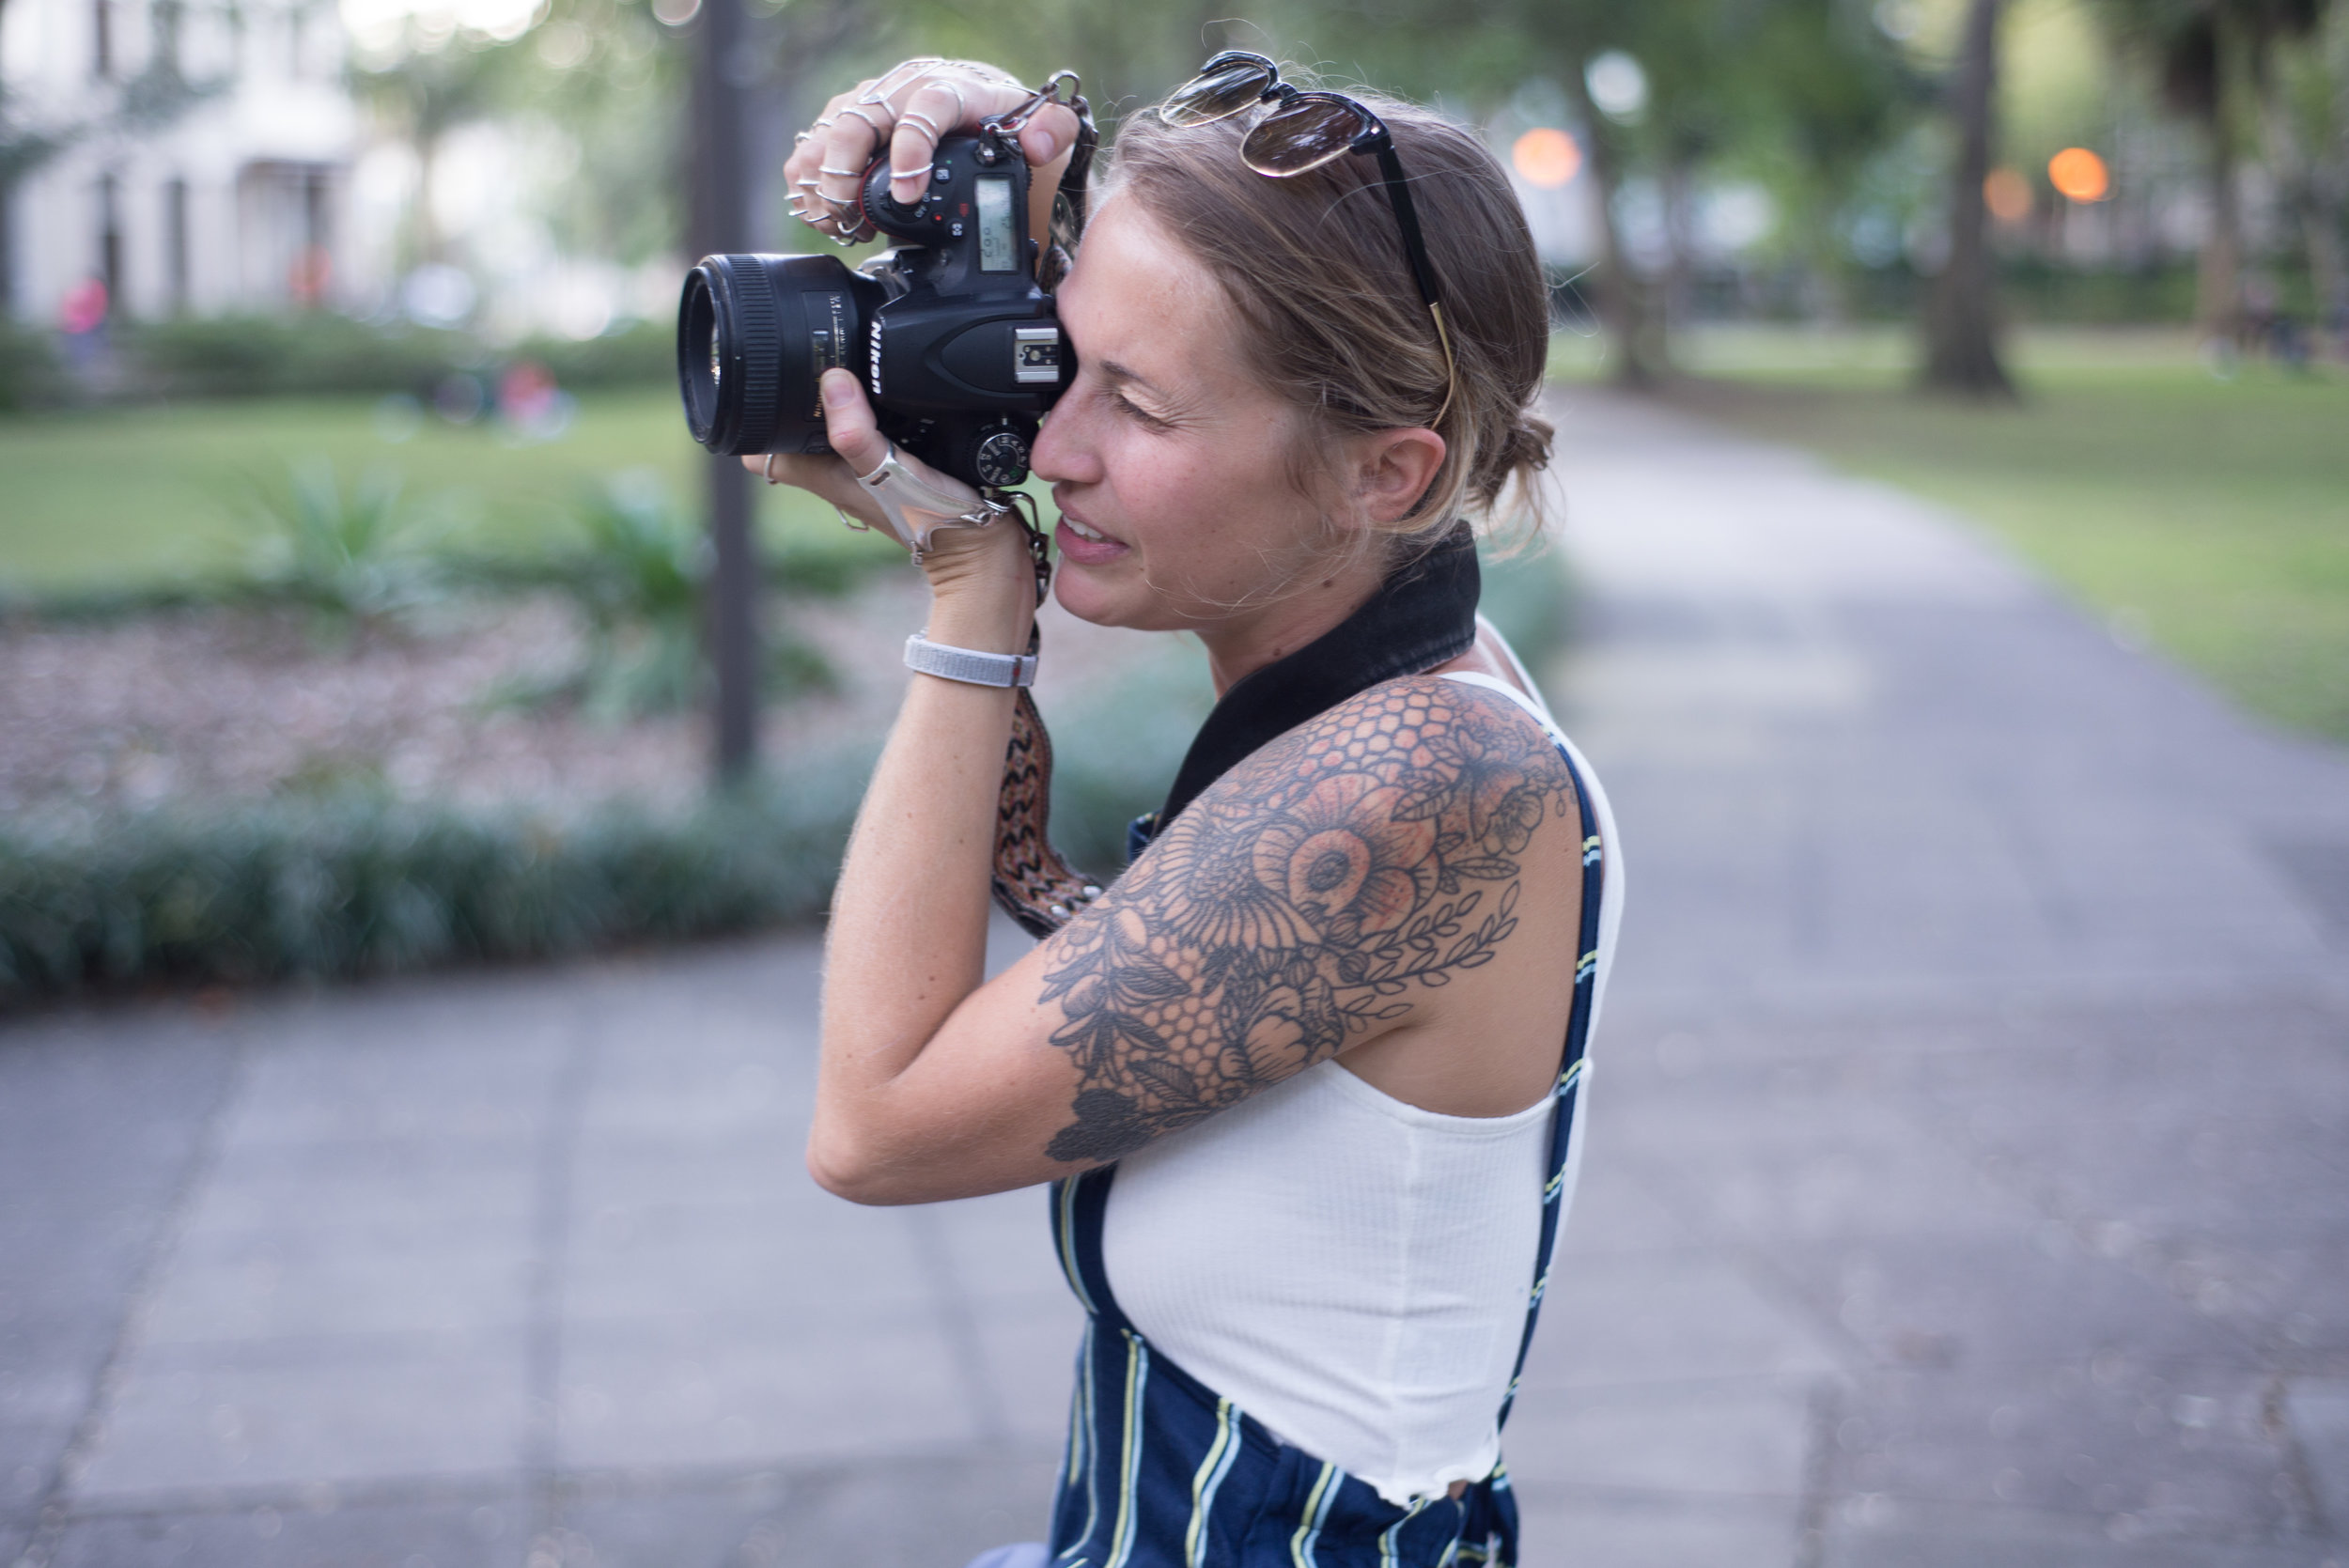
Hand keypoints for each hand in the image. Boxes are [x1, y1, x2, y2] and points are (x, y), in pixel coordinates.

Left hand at [743, 371, 1036, 648]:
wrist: (980, 546)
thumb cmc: (930, 520)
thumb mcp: (890, 472)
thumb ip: (856, 434)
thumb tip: (831, 382)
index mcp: (814, 470)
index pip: (756, 440)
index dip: (756, 406)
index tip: (773, 376)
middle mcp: (829, 467)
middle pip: (789, 422)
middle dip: (796, 391)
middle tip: (818, 360)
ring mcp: (858, 463)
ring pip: (827, 419)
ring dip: (835, 395)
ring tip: (853, 369)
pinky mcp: (889, 457)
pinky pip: (865, 422)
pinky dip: (872, 404)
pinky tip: (890, 391)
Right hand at [784, 58, 1081, 241]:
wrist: (974, 107)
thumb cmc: (1001, 121)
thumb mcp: (1039, 126)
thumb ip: (1053, 130)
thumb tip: (1037, 142)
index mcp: (950, 88)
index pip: (924, 108)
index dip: (911, 150)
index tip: (907, 193)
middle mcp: (901, 89)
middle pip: (857, 121)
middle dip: (846, 172)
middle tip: (851, 214)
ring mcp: (870, 105)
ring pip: (827, 133)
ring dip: (823, 181)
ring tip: (837, 221)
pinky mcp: (846, 123)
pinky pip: (812, 147)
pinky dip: (809, 182)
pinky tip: (824, 214)